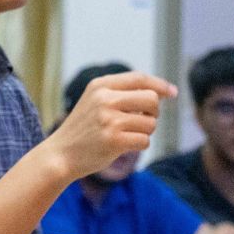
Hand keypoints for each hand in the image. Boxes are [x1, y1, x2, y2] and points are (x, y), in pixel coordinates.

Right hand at [43, 72, 176, 180]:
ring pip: (151, 123)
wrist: (60, 154)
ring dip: (145, 131)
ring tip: (127, 135)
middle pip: (151, 99)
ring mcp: (109, 120)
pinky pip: (145, 140)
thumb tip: (161, 93)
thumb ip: (121, 93)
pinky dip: (139, 144)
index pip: (139, 78)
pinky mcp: (114, 140)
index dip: (160, 84)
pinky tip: (124, 146)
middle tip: (142, 120)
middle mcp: (104, 99)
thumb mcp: (95, 101)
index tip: (172, 92)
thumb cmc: (84, 129)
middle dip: (153, 112)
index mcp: (100, 85)